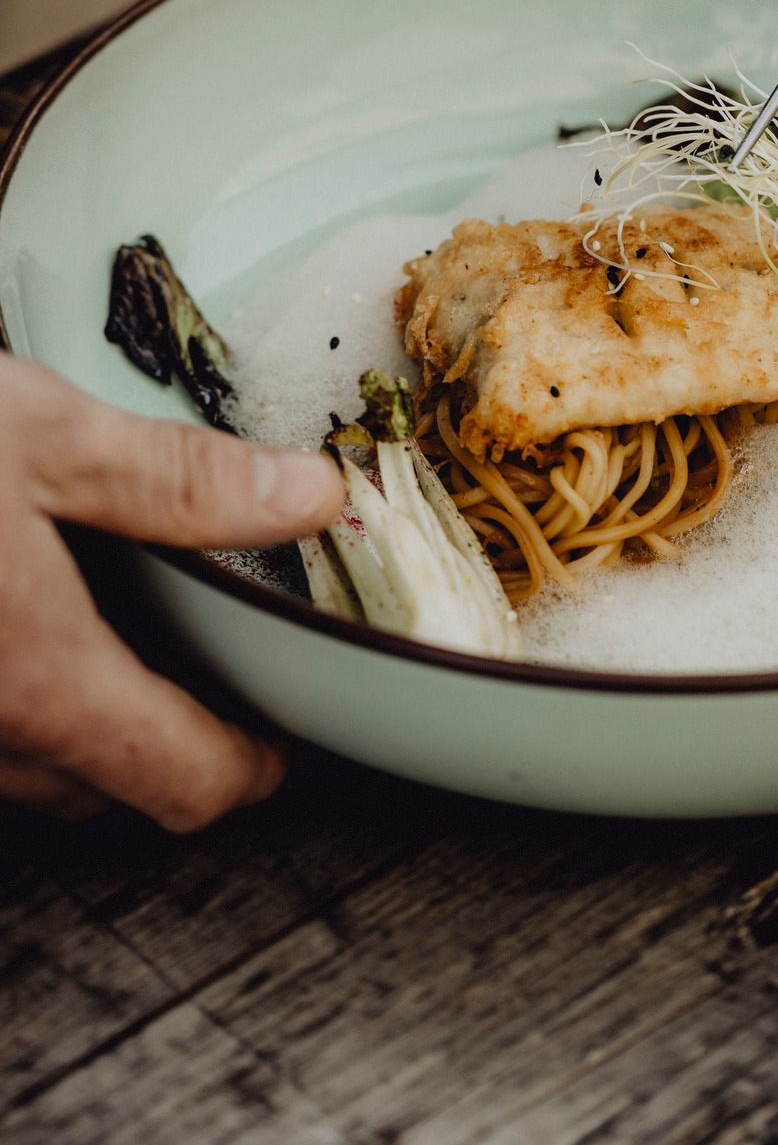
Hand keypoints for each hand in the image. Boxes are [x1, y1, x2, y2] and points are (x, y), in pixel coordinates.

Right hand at [0, 356, 340, 827]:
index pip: (182, 780)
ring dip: (87, 722)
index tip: (289, 742)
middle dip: (172, 745)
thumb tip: (307, 493)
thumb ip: (180, 478)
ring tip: (132, 638)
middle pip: (104, 784)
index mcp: (43, 681)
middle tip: (225, 676)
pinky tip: (30, 608)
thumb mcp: (43, 435)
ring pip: (29, 762)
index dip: (254, 769)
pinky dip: (23, 691)